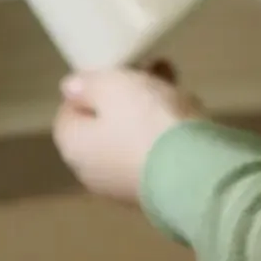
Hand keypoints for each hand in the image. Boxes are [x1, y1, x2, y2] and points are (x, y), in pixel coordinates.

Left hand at [53, 66, 206, 203]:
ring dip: (150, 110)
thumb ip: (88, 84)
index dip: (88, 87)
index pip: (68, 112)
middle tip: (150, 70)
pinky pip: (155, 153)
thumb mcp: (112, 87)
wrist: (193, 173)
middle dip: (125, 96)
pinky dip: (166, 133)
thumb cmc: (144, 122)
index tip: (113, 69)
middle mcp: (92, 172)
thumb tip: (70, 88)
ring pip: (132, 137)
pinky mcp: (156, 191)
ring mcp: (125, 186)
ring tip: (174, 84)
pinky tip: (188, 113)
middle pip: (103, 124)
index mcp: (74, 146)